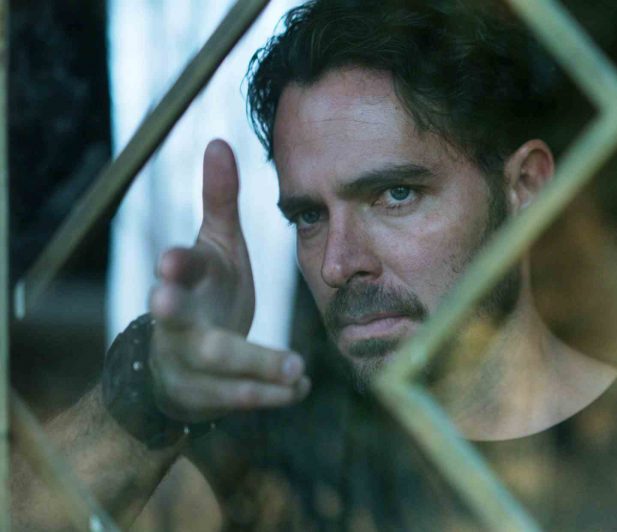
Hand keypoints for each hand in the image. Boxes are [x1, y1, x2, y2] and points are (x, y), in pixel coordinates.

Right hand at [148, 139, 308, 422]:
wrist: (179, 356)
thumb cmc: (207, 291)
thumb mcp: (215, 246)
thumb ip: (220, 200)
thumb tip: (218, 141)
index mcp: (184, 282)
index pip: (176, 271)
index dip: (173, 267)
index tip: (170, 262)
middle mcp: (179, 325)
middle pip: (186, 330)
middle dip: (213, 339)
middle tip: (244, 342)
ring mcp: (187, 364)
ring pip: (219, 373)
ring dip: (258, 372)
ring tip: (298, 374)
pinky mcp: (204, 396)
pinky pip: (237, 400)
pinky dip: (272, 396)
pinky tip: (302, 389)